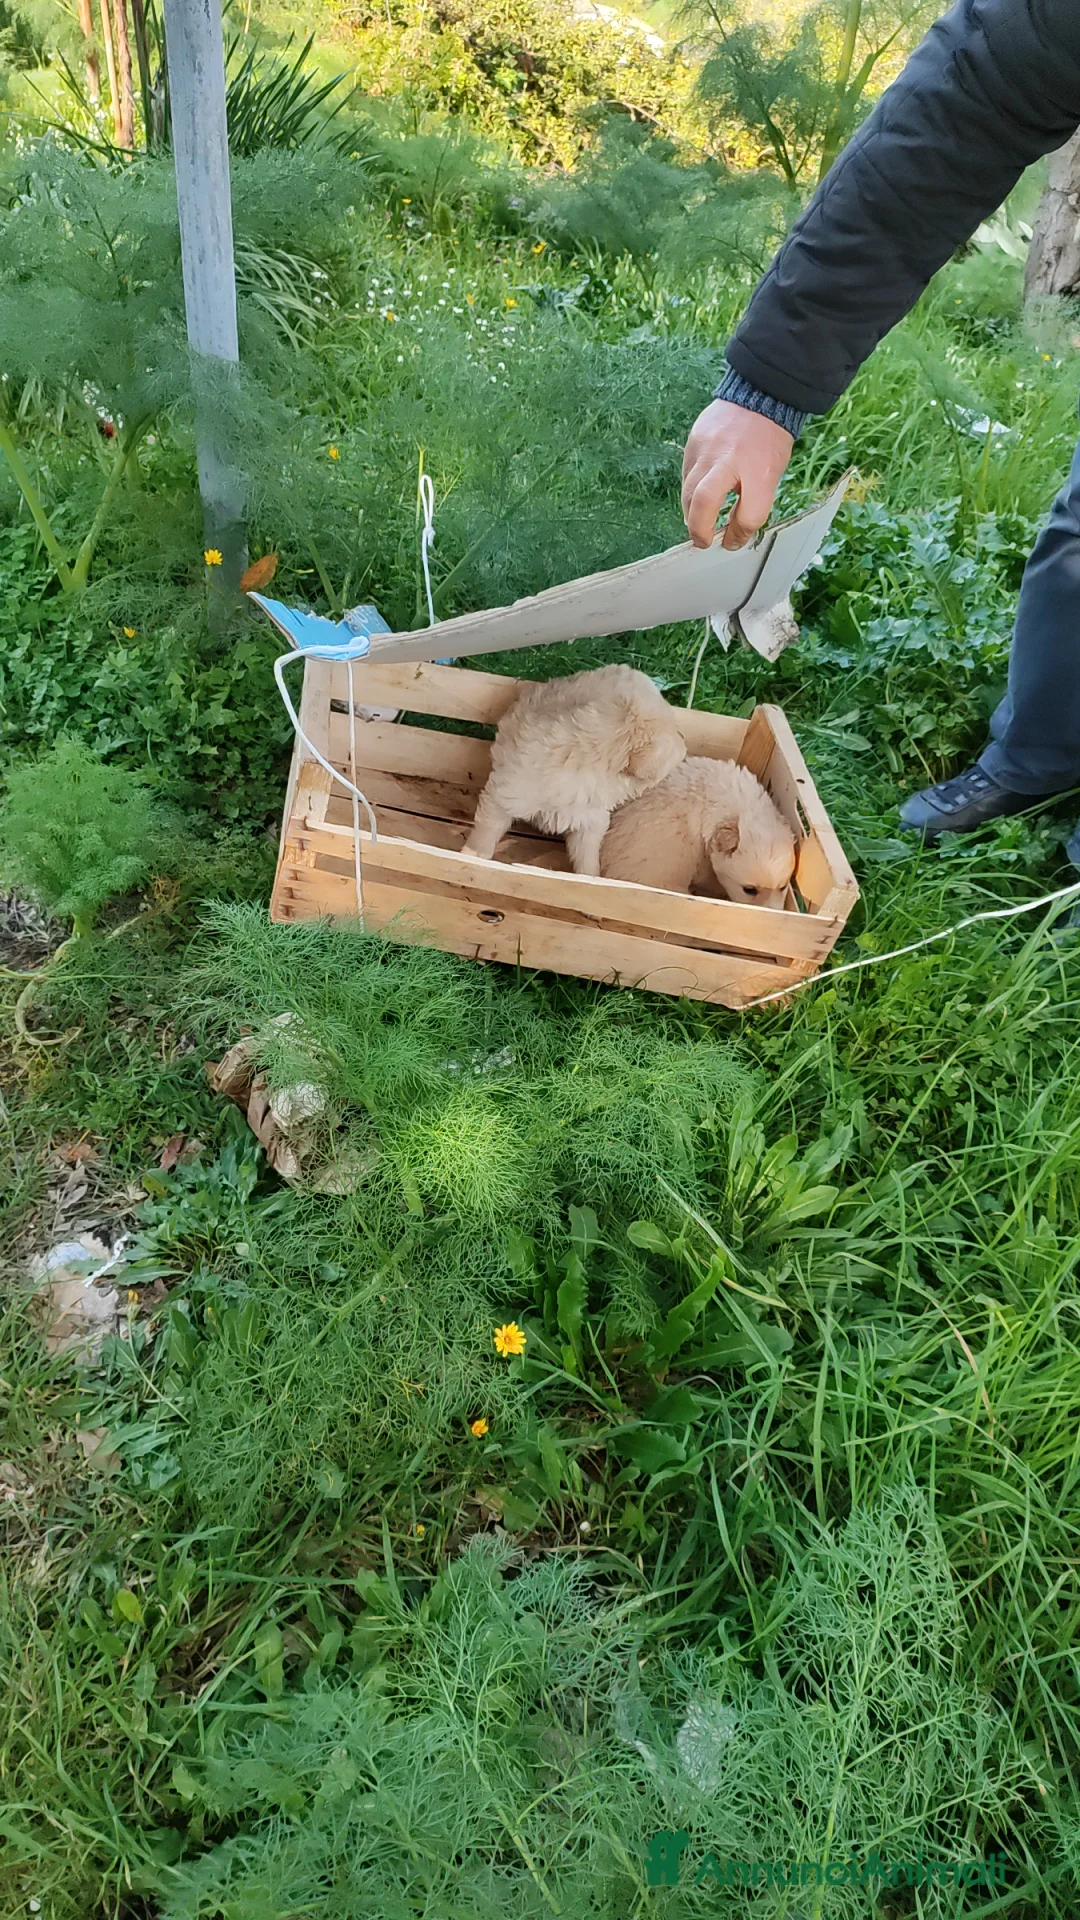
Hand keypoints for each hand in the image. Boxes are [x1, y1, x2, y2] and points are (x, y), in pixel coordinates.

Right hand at [681, 399, 793, 550]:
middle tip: (702, 541)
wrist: (760, 396)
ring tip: (698, 520)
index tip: (731, 541)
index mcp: (759, 470)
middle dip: (699, 528)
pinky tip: (699, 493)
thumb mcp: (771, 475)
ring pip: (689, 491)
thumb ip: (752, 505)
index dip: (739, 535)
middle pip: (704, 502)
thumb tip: (731, 533)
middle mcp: (729, 459)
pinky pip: (686, 474)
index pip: (748, 514)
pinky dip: (690, 490)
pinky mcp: (693, 441)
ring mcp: (706, 448)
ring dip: (691, 512)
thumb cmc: (769, 441)